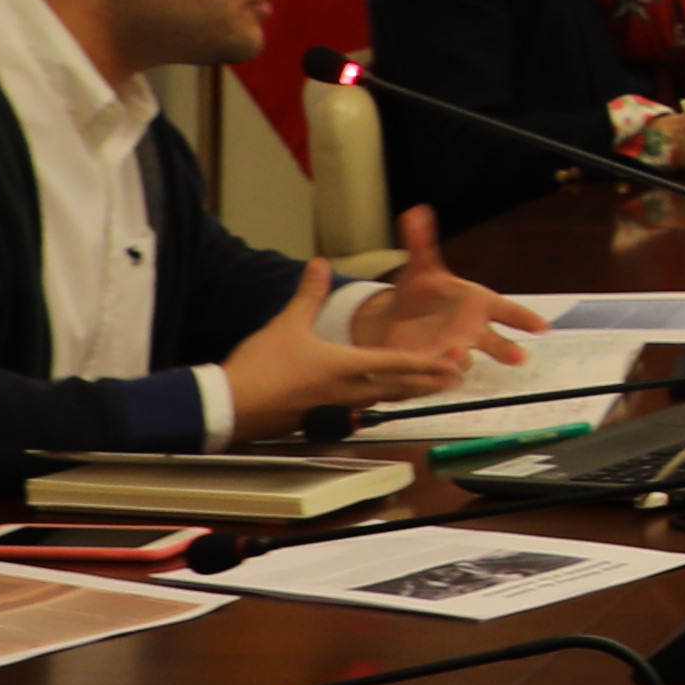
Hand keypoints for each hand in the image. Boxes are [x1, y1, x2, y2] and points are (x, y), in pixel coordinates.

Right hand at [225, 210, 530, 430]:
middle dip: (429, 382)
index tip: (452, 365)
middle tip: (455, 378)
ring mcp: (335, 410)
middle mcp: (348, 392)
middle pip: (398, 388)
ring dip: (407, 394)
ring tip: (428, 389)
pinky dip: (378, 404)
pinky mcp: (320, 421)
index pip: (396, 363)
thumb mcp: (286, 324)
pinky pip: (359, 411)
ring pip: (381, 402)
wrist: (229, 406)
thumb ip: (308, 294)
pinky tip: (381, 402)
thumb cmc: (259, 366)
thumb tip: (318, 262)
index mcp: (345, 366)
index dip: (427, 364)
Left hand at [352, 206, 542, 372]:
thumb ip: (421, 243)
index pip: (507, 310)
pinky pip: (437, 375)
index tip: (542, 327)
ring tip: (455, 354)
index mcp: (478, 304)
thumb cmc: (422, 295)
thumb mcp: (421, 267)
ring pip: (464, 361)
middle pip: (495, 343)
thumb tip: (415, 211)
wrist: (398, 324)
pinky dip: (436, 376)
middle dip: (505, 349)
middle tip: (518, 357)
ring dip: (460, 359)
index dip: (525, 319)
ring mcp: (453, 351)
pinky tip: (432, 374)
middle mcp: (471, 331)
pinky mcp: (430, 367)